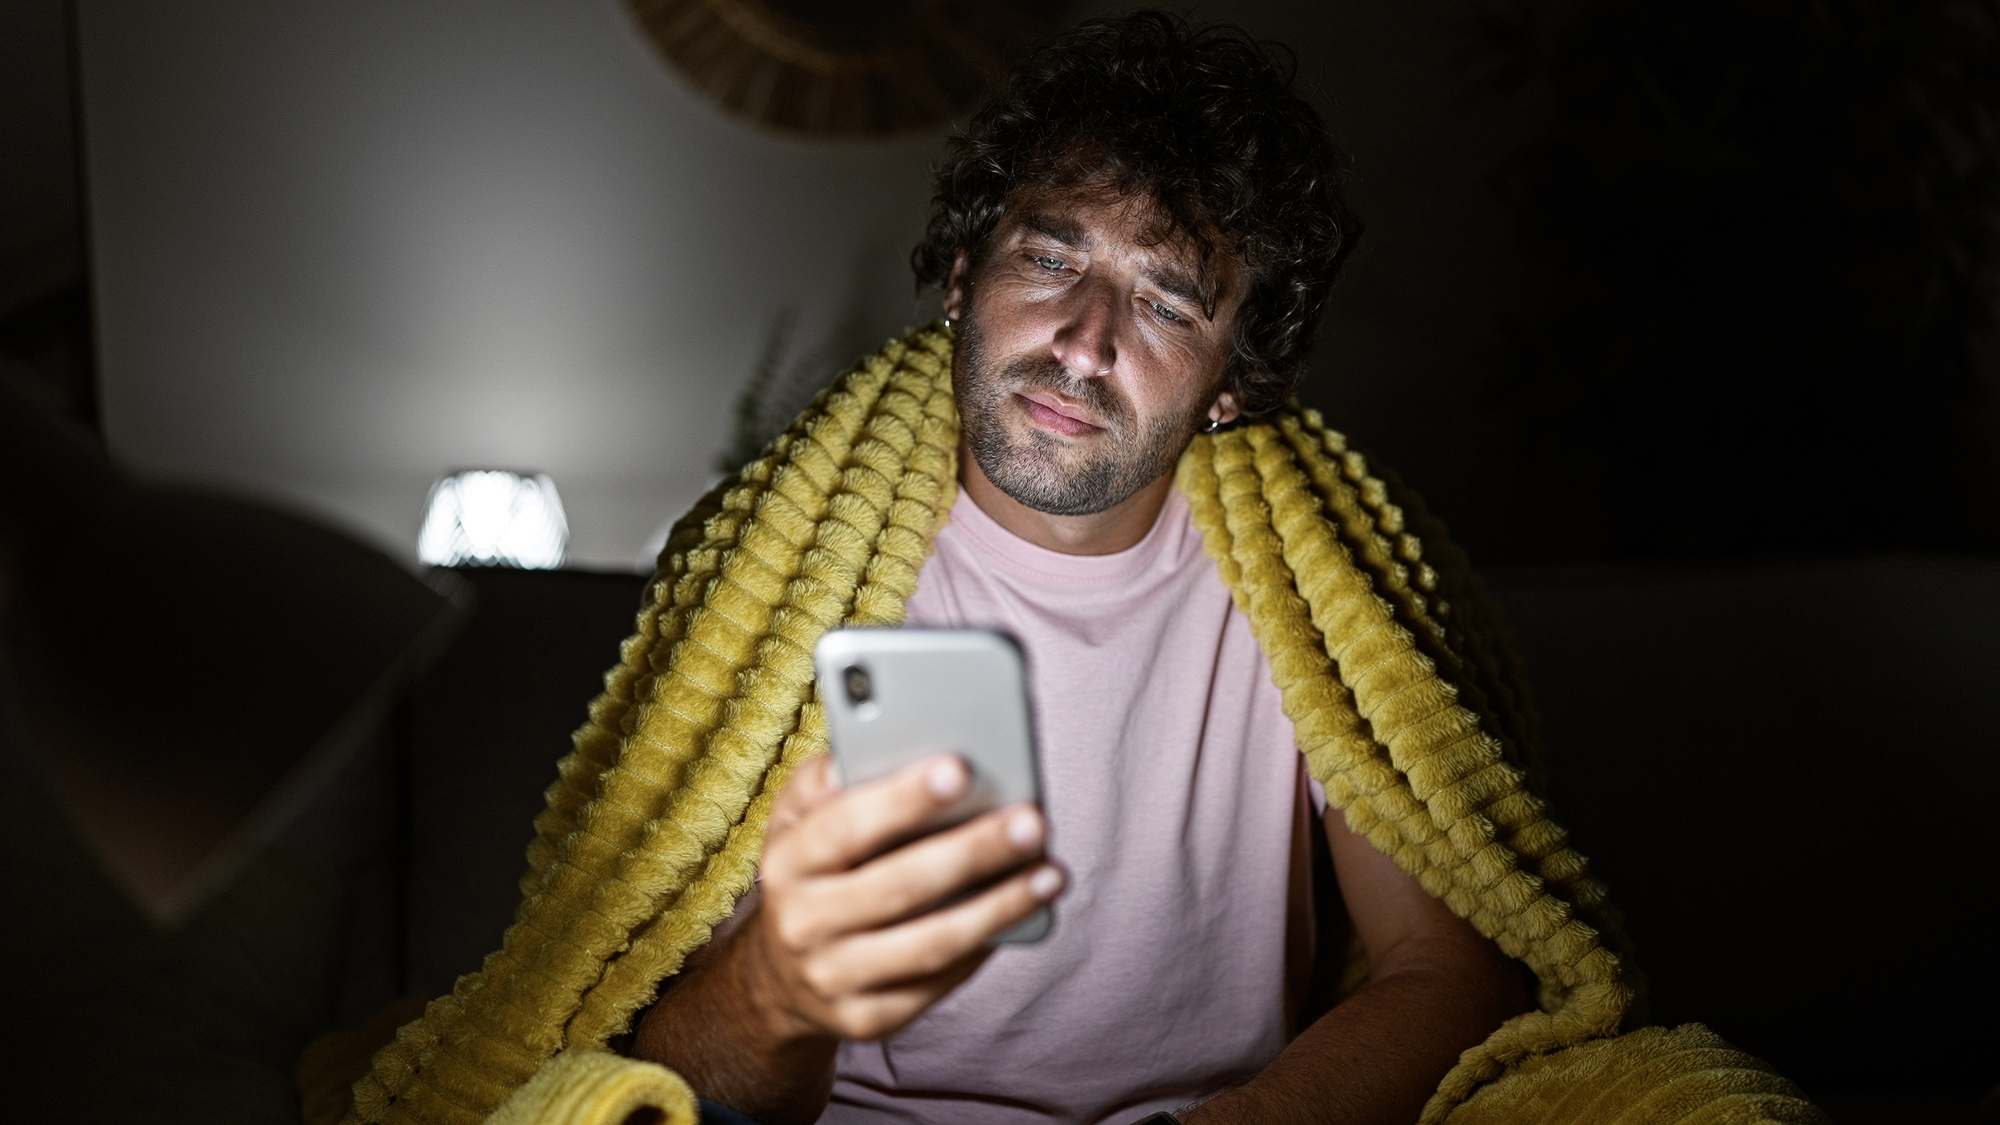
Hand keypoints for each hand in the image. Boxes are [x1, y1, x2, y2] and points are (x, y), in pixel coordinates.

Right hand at [737, 751, 1063, 1044]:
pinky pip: (938, 983)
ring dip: (998, 907)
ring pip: (929, 944)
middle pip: (899, 886)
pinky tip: (1024, 912)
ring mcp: (833, 977)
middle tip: (1031, 822)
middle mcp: (802, 923)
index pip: (846, 825)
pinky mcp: (866, 1019)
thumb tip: (886, 740)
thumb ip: (831, 778)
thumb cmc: (815, 868)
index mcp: (787, 860)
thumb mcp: (799, 818)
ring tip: (1050, 873)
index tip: (960, 767)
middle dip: (972, 851)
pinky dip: (985, 946)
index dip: (903, 798)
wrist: (780, 973)